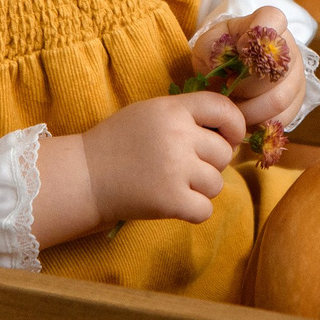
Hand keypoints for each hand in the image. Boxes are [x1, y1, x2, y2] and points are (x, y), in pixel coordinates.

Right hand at [34, 93, 245, 245]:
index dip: (234, 125)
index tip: (229, 138)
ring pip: (216, 184)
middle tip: (184, 168)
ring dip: (200, 189)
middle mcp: (178, 136)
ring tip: (174, 184)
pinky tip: (175, 203)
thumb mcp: (149, 113)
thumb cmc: (117, 144)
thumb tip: (228, 133)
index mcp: (172, 110)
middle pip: (224, 153)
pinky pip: (205, 209)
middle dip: (210, 164)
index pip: (224, 108)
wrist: (84, 177)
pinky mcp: (170, 201)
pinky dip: (193, 211)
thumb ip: (185, 116)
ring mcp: (175, 169)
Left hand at [192, 5, 306, 130]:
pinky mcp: (298, 100)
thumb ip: (210, 49)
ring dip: (250, 110)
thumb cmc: (220, 54)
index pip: (272, 19)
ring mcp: (297, 74)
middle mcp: (288, 46)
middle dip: (245, 86)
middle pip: (276, 69)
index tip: (238, 50)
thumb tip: (220, 64)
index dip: (254, 38)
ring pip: (279, 99)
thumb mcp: (208, 45)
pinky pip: (283, 117)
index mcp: (266, 23)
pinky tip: (245, 117)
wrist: (230, 70)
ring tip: (233, 108)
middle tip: (227, 89)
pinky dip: (260, 123)